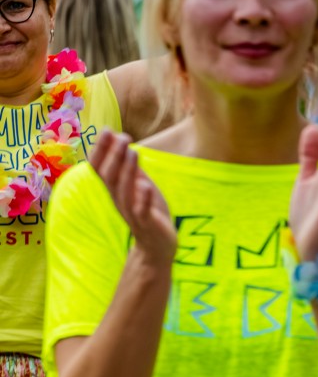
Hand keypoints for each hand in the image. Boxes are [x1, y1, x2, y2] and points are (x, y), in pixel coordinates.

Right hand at [94, 131, 176, 266]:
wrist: (157, 246)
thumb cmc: (149, 213)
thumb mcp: (140, 188)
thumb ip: (132, 170)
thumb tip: (123, 145)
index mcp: (115, 190)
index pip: (100, 169)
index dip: (101, 150)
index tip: (106, 130)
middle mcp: (119, 199)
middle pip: (109, 176)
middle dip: (114, 155)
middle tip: (123, 136)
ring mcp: (132, 212)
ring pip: (124, 191)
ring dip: (128, 171)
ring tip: (133, 152)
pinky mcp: (147, 223)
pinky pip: (141, 211)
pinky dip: (142, 197)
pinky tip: (146, 184)